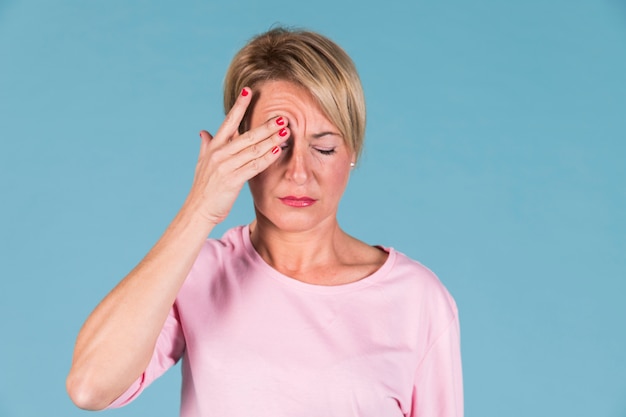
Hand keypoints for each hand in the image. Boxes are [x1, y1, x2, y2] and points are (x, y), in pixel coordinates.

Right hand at [185, 87, 287, 224]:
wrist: (197, 210)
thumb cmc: (203, 188)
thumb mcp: (202, 164)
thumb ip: (205, 146)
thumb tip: (203, 132)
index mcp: (213, 147)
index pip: (228, 122)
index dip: (238, 106)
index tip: (248, 90)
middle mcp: (219, 153)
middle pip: (246, 135)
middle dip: (265, 126)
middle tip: (282, 117)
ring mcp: (225, 166)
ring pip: (252, 149)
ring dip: (270, 140)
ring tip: (286, 131)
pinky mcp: (232, 179)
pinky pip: (253, 166)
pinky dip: (266, 158)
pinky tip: (277, 151)